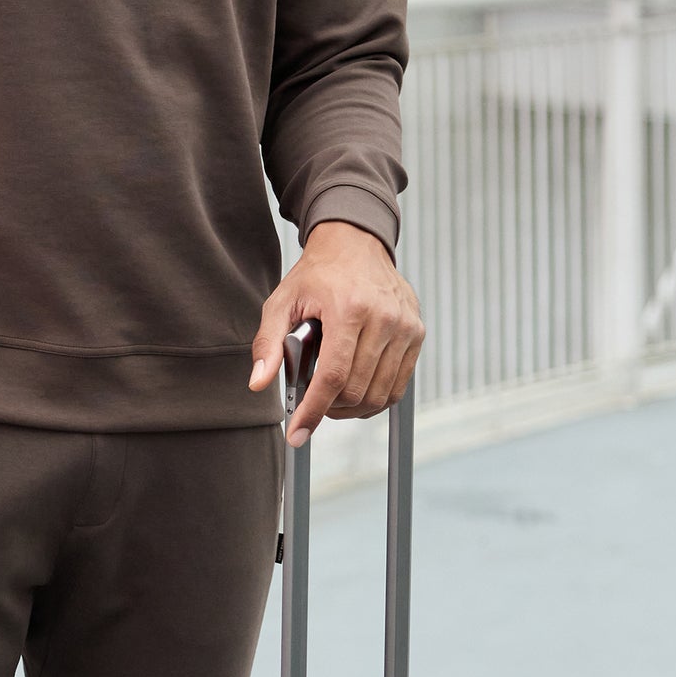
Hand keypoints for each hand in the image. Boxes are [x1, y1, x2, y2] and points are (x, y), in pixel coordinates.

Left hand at [247, 220, 423, 447]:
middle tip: (311, 404)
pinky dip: (375, 397)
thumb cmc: (317, 274)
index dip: (313, 410)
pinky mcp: (417, 333)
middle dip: (329, 409)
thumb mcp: (282, 300)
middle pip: (357, 390)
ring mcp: (405, 327)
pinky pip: (398, 385)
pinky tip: (356, 391)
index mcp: (348, 308)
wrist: (354, 244)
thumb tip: (258, 382)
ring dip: (352, 408)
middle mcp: (383, 318)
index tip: (297, 432)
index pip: (333, 376)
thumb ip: (267, 342)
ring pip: (380, 394)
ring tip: (331, 399)